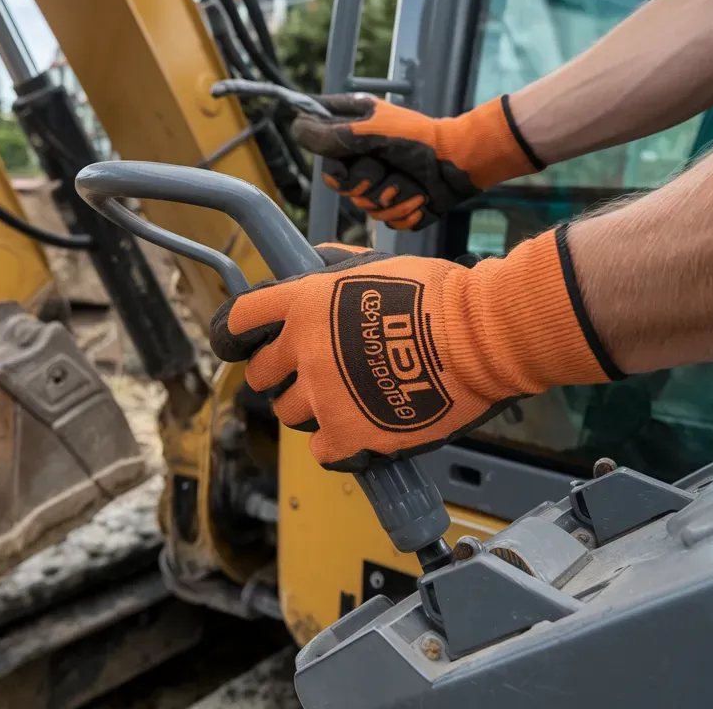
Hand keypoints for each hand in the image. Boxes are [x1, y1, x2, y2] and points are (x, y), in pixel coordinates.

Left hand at [209, 231, 618, 470]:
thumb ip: (335, 270)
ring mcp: (322, 394)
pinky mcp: (347, 434)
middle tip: (310, 374)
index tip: (239, 345)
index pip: (240, 320)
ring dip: (311, 407)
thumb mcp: (377, 265)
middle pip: (262, 374)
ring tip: (345, 400)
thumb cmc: (439, 296)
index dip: (234, 334)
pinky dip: (335, 442)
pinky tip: (358, 429)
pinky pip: (320, 448)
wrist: (478, 336)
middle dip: (281, 374)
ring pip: (290, 412)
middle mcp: (303, 348)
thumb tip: (315, 264)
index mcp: (304, 302)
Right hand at [291, 94, 543, 230]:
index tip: (347, 154)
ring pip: (364, 207)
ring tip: (410, 182)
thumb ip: (329, 134)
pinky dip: (405, 210)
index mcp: (352, 132)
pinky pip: (386, 221)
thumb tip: (294, 126)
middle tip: (386, 168)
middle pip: (340, 185)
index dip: (331, 159)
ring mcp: (379, 184)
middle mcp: (362, 159)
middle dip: (366, 182)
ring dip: (391, 197)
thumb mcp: (368, 131)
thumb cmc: (415, 139)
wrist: (457, 164)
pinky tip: (419, 196)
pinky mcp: (396, 207)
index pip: (319, 148)